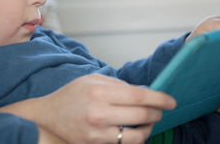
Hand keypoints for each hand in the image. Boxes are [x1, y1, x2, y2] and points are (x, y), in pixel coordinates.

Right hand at [34, 74, 175, 143]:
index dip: (160, 98)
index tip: (171, 101)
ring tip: (148, 122)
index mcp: (100, 92)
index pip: (139, 96)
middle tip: (160, 110)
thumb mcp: (92, 80)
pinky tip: (134, 130)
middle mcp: (100, 113)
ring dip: (149, 128)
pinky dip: (135, 138)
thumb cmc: (71, 95)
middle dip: (157, 113)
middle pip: (142, 115)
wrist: (48, 117)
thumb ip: (118, 84)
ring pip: (138, 136)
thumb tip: (143, 92)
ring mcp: (98, 133)